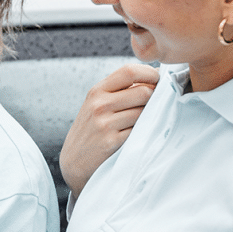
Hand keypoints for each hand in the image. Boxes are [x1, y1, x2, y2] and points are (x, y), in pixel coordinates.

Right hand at [60, 64, 159, 197]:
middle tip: (155, 105)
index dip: (150, 74)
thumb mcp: (97, 104)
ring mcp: (105, 123)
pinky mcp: (112, 141)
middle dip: (155, 97)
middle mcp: (99, 104)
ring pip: (144, 111)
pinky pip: (140, 129)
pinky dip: (144, 130)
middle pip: (143, 91)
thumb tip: (155, 79)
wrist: (74, 160)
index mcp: (97, 91)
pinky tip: (138, 134)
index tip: (158, 81)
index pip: (129, 71)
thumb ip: (120, 90)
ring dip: (150, 116)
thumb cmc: (92, 130)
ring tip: (144, 121)